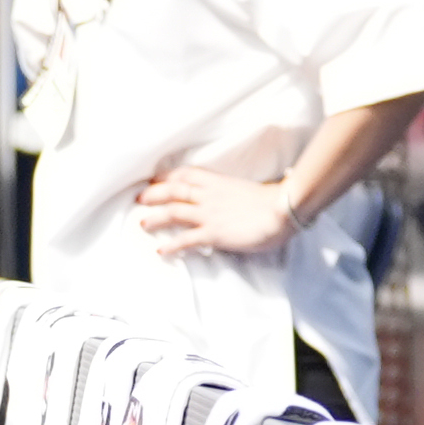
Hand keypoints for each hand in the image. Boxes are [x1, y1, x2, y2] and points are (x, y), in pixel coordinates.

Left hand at [136, 168, 297, 256]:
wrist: (284, 208)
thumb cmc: (275, 199)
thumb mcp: (247, 189)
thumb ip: (233, 192)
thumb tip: (234, 197)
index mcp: (218, 182)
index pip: (187, 174)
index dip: (168, 176)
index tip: (156, 178)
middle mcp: (209, 196)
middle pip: (174, 191)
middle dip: (154, 193)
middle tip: (139, 198)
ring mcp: (210, 214)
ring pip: (174, 212)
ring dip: (156, 218)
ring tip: (142, 223)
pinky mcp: (214, 233)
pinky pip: (187, 239)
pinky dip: (172, 245)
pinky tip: (161, 250)